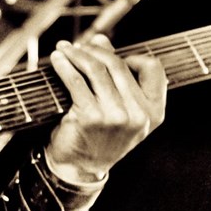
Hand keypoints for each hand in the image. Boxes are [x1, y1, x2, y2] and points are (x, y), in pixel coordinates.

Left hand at [45, 33, 166, 185]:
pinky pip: (76, 81)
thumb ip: (116, 77)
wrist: (79, 170)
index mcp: (153, 112)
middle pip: (118, 65)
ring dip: (77, 54)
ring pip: (96, 70)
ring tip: (64, 49)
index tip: (111, 58)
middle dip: (95, 50)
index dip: (132, 57)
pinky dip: (64, 66)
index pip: (153, 68)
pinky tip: (57, 60)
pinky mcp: (90, 117)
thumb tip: (101, 40)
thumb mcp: (119, 111)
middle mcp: (138, 115)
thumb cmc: (99, 138)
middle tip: (78, 46)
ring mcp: (115, 117)